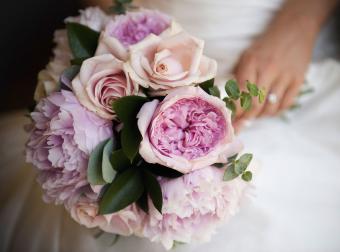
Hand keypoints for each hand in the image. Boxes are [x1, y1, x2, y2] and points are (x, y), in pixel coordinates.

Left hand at [232, 0, 336, 129]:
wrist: (293, 30)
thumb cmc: (264, 47)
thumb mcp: (246, 57)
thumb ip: (238, 78)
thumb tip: (230, 104)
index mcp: (250, 63)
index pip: (239, 95)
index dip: (233, 112)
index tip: (229, 122)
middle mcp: (267, 70)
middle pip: (254, 105)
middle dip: (245, 119)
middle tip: (240, 125)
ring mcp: (284, 76)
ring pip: (269, 108)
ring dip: (260, 116)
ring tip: (254, 115)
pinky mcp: (298, 80)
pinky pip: (285, 105)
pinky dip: (275, 112)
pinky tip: (269, 111)